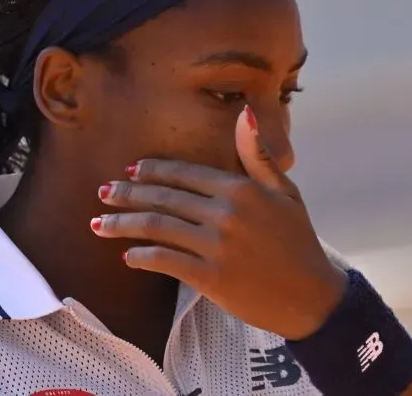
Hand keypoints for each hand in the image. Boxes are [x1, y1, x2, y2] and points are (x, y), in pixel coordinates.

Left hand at [91, 106, 347, 339]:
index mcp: (242, 189)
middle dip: (128, 194)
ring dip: (123, 224)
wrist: (312, 296)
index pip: (185, 173)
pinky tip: (128, 257)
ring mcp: (216, 246)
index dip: (154, 171)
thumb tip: (244, 114)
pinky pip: (164, 261)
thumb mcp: (286, 192)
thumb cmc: (299, 241)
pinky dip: (141, 257)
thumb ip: (258, 156)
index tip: (131, 171)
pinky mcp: (210, 278)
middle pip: (164, 198)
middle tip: (103, 193)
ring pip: (156, 227)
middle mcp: (225, 213)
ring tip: (99, 224)